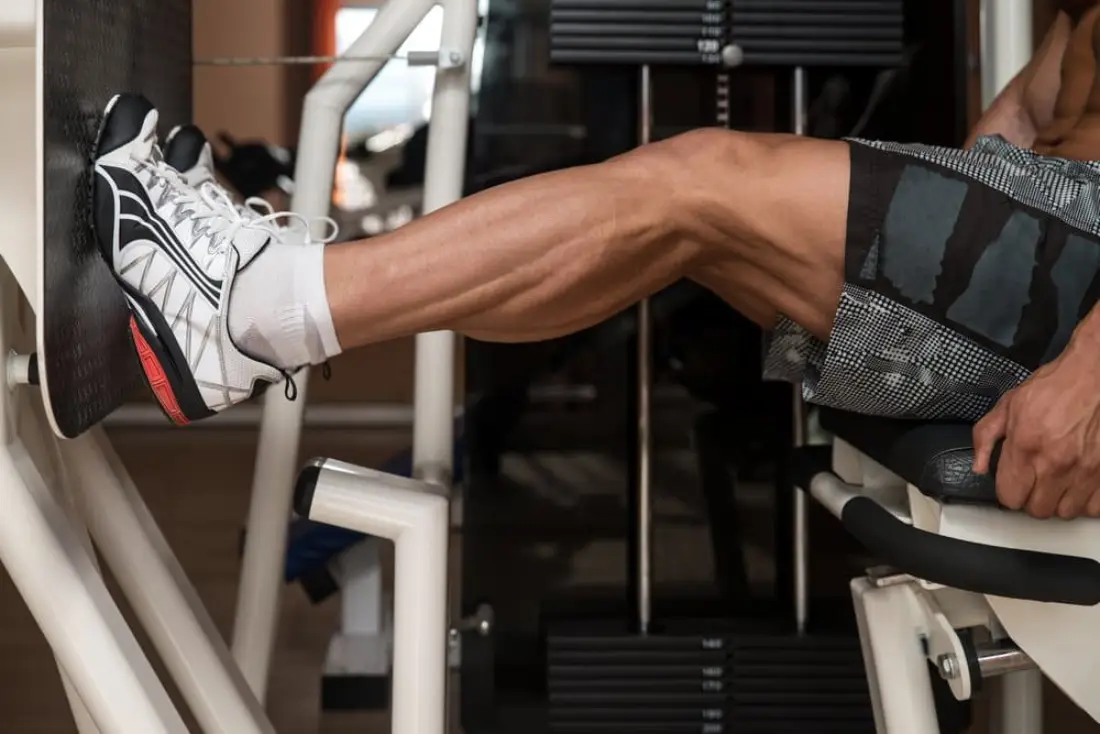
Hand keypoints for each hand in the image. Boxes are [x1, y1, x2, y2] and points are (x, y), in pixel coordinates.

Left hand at [972, 348, 1099, 518]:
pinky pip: (1095, 507)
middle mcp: (1056, 464)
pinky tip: (1079, 484)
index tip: (1013, 481)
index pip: (1010, 497)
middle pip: (1038, 510)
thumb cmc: (1053, 388)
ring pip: (1067, 511)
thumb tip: (979, 467)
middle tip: (1035, 481)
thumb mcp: (1008, 405)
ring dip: (1059, 501)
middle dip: (1032, 498)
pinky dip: (1086, 500)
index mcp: (1025, 447)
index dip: (1009, 491)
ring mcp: (1085, 470)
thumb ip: (986, 437)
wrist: (1095, 375)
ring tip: (1058, 483)